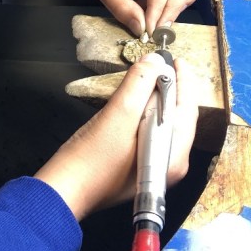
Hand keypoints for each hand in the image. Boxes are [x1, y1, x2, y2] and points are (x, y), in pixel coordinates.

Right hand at [34, 53, 197, 220]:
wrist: (64, 191)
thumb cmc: (88, 161)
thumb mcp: (117, 116)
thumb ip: (139, 85)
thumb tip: (155, 62)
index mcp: (172, 156)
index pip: (186, 109)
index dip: (181, 80)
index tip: (174, 59)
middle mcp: (169, 164)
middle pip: (177, 117)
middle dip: (168, 89)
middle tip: (156, 66)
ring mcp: (154, 167)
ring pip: (162, 124)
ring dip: (154, 101)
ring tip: (144, 80)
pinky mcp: (138, 166)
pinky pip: (149, 133)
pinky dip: (143, 115)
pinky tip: (132, 104)